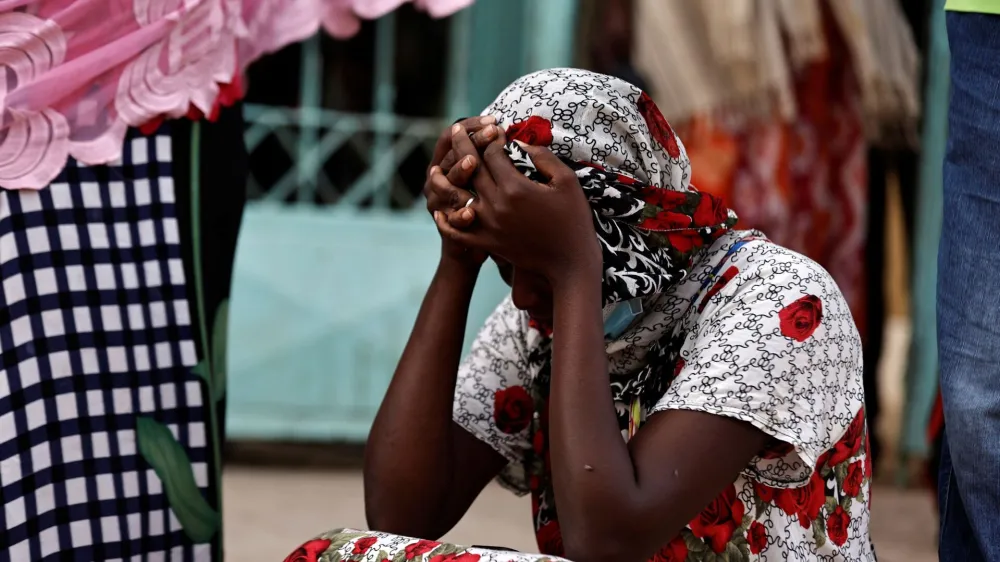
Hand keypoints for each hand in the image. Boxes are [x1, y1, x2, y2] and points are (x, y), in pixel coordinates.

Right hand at [425, 118, 499, 269]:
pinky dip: (458, 216)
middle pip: (450, 154)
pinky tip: (470, 213)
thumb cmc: (486, 204)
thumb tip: (517, 139)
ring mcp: (439, 202)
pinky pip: (448, 219)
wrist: (472, 245)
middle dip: (472, 142)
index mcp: (448, 162)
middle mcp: (437, 178)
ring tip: (472, 162)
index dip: (471, 126)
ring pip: (442, 183)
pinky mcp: (445, 224)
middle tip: (493, 132)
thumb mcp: (488, 176)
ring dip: (458, 171)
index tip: (495, 122)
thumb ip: (496, 158)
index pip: (452, 136)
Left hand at [435, 131, 600, 285]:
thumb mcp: (566, 182)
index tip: (492, 127)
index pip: (493, 154)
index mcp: (515, 187)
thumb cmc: (573, 220)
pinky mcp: (487, 243)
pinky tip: (440, 211)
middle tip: (456, 129)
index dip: (491, 137)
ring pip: (458, 197)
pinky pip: (459, 231)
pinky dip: (447, 222)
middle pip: (472, 168)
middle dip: (463, 145)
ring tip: (434, 169)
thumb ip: (543, 158)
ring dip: (444, 181)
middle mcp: (497, 205)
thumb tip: (521, 143)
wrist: (570, 262)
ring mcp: (489, 225)